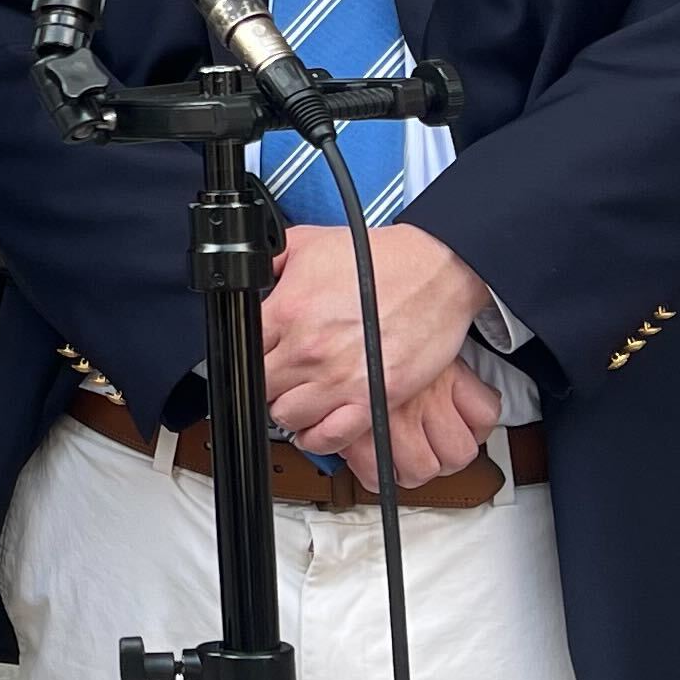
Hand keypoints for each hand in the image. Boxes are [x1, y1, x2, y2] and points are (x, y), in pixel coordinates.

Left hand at [261, 224, 498, 484]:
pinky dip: (318, 436)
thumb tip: (248, 274)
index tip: (260, 353)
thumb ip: (270, 263)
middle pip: (260, 387)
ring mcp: (340, 379)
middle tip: (282, 375)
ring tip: (301, 397)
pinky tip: (320, 422)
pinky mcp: (372, 399)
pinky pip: (328, 437)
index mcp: (288, 312)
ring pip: (286, 416)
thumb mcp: (309, 242)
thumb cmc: (381, 258)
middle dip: (267, 382)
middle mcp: (308, 350)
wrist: (436, 269)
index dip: (248, 353)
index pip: (243, 350)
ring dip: (289, 409)